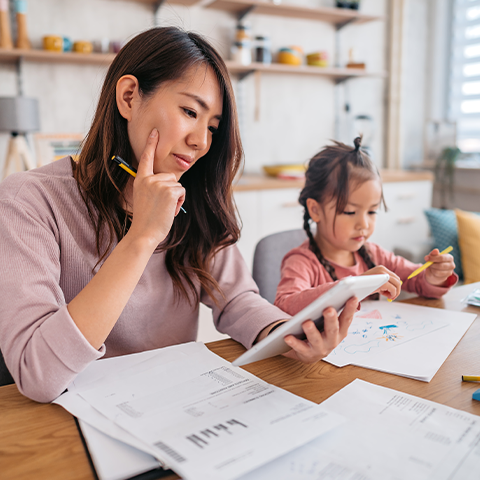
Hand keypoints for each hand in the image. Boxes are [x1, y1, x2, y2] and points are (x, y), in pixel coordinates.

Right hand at [128, 129, 185, 246]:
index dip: (151, 144)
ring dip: (175, 198)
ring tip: (164, 209)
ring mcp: (159, 184)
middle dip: (171, 190)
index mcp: (141, 180)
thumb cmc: (146, 220)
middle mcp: (149, 179)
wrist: (144, 233)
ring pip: (177, 185)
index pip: (146, 159)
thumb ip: (154, 187)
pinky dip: (179, 201)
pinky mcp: (169, 190)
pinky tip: (170, 210)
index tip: (155, 131)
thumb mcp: (145, 198)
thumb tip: (172, 182)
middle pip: (170, 177)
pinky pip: (181, 191)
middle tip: (160, 206)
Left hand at [282, 297, 358, 363]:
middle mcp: (332, 341)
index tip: (353, 297)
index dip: (351, 308)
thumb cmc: (320, 330)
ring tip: (307, 322)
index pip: (347, 318)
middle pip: (332, 329)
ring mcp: (320, 349)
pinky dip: (294, 342)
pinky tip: (287, 336)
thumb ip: (334, 306)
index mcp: (340, 331)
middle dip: (331, 319)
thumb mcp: (329, 320)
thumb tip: (343, 284)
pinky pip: (300, 348)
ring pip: (316, 339)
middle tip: (328, 309)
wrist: (307, 352)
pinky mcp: (307, 354)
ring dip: (312, 331)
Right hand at [361, 265, 401, 300]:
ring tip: (387, 296)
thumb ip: (384, 282)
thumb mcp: (375, 281)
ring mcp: (383, 275)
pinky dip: (393, 294)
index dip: (395, 286)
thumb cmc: (363, 285)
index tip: (391, 292)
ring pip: (397, 284)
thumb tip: (397, 287)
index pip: (395, 277)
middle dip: (396, 290)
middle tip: (391, 296)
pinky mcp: (383, 282)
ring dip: (395, 293)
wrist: (354, 287)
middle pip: (398, 280)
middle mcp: (383, 269)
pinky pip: (393, 289)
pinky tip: (387, 296)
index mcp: (381, 268)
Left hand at [424, 249, 455, 285]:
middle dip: (432, 264)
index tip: (427, 258)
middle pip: (441, 265)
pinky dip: (433, 272)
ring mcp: (450, 271)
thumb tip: (436, 250)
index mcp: (449, 257)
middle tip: (428, 263)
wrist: (434, 272)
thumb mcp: (432, 257)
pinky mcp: (447, 276)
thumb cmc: (434, 262)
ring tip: (431, 266)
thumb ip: (433, 253)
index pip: (442, 258)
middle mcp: (452, 264)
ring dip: (432, 268)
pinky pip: (438, 274)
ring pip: (438, 271)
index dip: (434, 258)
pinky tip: (433, 270)